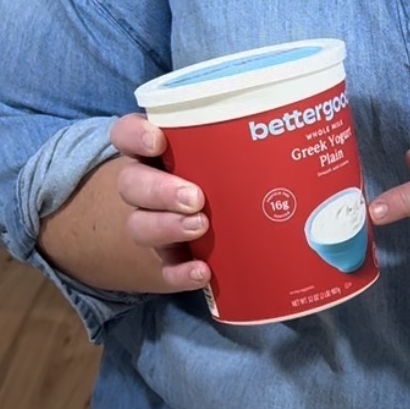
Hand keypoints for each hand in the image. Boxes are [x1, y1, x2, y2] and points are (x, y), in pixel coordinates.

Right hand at [107, 113, 210, 290]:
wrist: (174, 238)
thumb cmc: (202, 183)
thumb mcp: (206, 161)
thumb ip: (226, 152)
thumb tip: (283, 140)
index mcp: (150, 157)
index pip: (126, 136)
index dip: (135, 136)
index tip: (157, 141)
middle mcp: (142, 190)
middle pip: (132, 183)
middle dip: (161, 190)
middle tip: (195, 197)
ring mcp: (149, 226)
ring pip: (141, 225)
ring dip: (169, 227)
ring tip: (200, 226)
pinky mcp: (163, 262)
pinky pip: (165, 270)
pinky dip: (181, 272)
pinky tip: (202, 271)